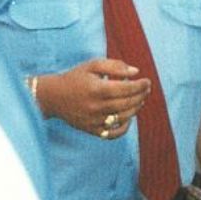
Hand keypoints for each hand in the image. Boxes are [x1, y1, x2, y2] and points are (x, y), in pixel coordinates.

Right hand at [36, 58, 150, 136]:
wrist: (53, 96)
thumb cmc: (75, 78)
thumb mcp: (92, 65)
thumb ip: (114, 66)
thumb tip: (136, 72)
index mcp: (97, 89)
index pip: (126, 88)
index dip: (140, 85)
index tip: (147, 81)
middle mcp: (96, 106)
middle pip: (127, 103)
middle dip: (140, 95)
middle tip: (146, 90)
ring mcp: (94, 120)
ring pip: (123, 118)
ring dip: (135, 109)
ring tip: (139, 100)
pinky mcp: (91, 130)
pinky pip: (113, 133)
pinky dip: (124, 127)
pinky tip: (128, 117)